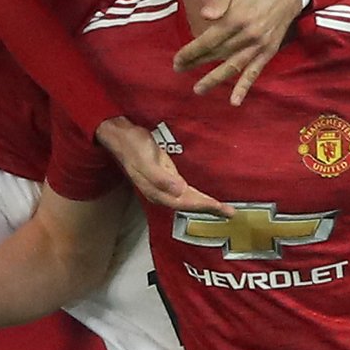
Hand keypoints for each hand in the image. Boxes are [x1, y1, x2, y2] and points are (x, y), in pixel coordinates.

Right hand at [96, 116, 230, 213]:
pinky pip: (184, 193)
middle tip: (230, 213)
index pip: (186, 202)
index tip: (222, 209)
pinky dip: (196, 197)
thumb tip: (179, 191)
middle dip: (209, 209)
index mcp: (157, 191)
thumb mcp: (146, 160)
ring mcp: (162, 187)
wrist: (119, 136)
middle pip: (189, 205)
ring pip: (187, 200)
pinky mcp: (165, 178)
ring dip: (204, 205)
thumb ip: (161, 178)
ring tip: (222, 209)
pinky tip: (204, 197)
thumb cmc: (134, 146)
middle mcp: (161, 193)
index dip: (204, 206)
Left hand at [172, 0, 302, 103]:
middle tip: (179, 69)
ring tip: (198, 89)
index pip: (207, 40)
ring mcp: (258, 45)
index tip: (177, 59)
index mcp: (235, 18)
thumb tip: (204, 16)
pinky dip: (244, 87)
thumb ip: (219, 1)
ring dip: (213, 79)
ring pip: (232, 67)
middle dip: (195, 63)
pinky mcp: (268, 51)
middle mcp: (246, 35)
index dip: (190, 51)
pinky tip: (234, 101)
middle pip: (216, 54)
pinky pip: (254, 72)